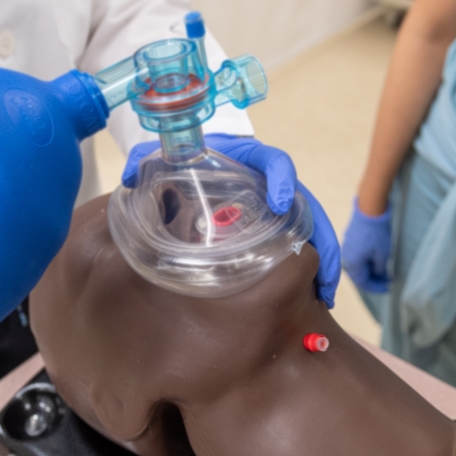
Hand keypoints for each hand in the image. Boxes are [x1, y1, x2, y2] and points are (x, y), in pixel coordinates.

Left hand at [122, 134, 339, 307]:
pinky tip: (319, 298)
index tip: (280, 203)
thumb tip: (130, 176)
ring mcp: (277, 206)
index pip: (274, 162)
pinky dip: (315, 270)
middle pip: (305, 205)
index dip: (281, 179)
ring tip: (325, 295)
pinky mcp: (278, 228)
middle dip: (320, 235)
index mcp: (248, 158)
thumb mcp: (165, 156)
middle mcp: (269, 182)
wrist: (190, 163)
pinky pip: (303, 246)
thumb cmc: (181, 159)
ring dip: (323, 260)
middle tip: (322, 266)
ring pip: (311, 229)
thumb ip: (146, 159)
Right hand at [342, 198, 391, 292]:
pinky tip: (376, 258)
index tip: (388, 288)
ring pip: (358, 264)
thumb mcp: (382, 255)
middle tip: (387, 281)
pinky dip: (367, 260)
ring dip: (370, 270)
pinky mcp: (350, 239)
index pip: (363, 283)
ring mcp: (347, 247)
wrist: (368, 210)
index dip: (376, 288)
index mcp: (353, 264)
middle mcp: (347, 258)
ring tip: (384, 271)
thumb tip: (379, 274)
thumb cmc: (376, 234)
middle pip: (359, 275)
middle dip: (373, 279)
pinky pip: (357, 255)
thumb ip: (379, 269)